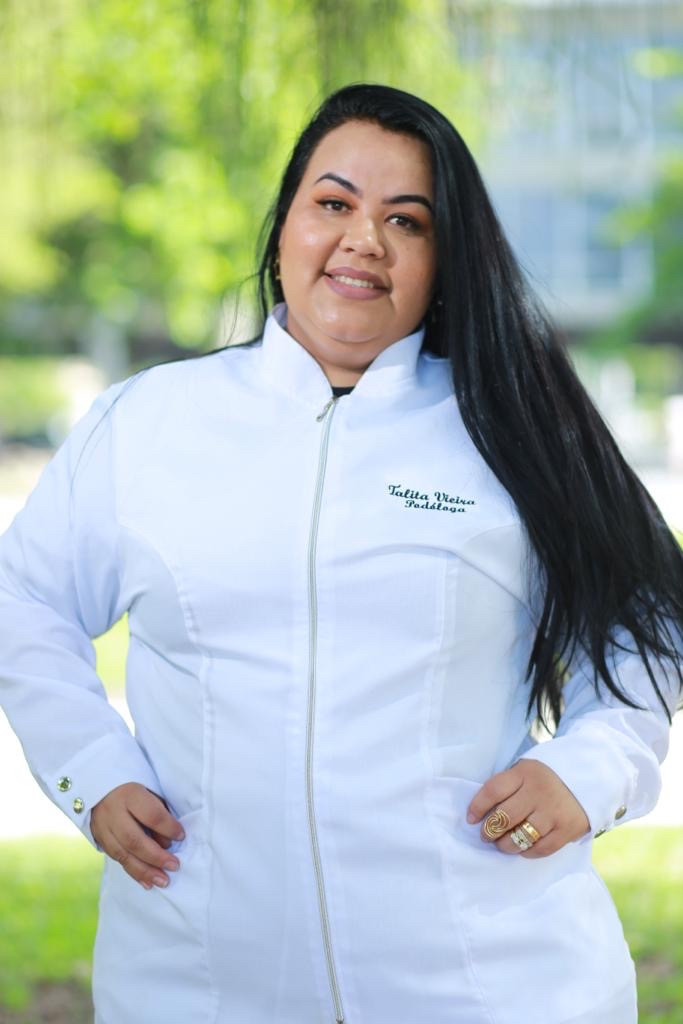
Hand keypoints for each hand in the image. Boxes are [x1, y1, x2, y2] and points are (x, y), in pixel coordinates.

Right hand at [90, 783, 185, 888]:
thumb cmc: (135, 790)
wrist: (101, 788)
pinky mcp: (99, 840)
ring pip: (123, 854)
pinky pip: (117, 860)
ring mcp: (102, 828)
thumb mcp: (150, 792)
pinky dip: (134, 872)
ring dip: (145, 871)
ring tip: (163, 881)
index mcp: (129, 795)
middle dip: (156, 856)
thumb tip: (168, 843)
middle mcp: (113, 812)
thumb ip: (159, 814)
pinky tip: (147, 883)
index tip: (182, 836)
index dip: (168, 828)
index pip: (151, 815)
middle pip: (134, 840)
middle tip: (174, 866)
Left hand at [466, 759, 589, 856]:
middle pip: (504, 816)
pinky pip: (541, 848)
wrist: (590, 776)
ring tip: (502, 844)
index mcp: (525, 773)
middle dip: (489, 830)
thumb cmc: (547, 777)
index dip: (477, 806)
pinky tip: (522, 848)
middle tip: (486, 834)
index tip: (470, 818)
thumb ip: (508, 785)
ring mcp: (554, 811)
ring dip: (505, 844)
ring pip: (520, 836)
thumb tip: (483, 810)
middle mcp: (538, 792)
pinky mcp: (567, 829)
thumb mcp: (526, 770)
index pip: (493, 790)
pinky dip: (527, 851)